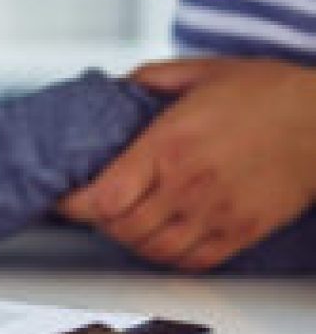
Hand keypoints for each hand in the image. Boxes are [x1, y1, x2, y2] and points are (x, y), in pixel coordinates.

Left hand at [59, 58, 315, 270]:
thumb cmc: (270, 93)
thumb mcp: (200, 71)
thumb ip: (150, 79)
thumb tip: (115, 86)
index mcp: (168, 145)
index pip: (102, 197)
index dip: (73, 204)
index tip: (64, 198)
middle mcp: (188, 185)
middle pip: (120, 229)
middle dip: (99, 221)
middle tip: (97, 207)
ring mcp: (215, 213)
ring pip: (150, 250)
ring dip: (130, 240)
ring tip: (128, 221)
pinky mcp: (240, 232)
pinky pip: (190, 262)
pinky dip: (167, 257)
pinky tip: (162, 237)